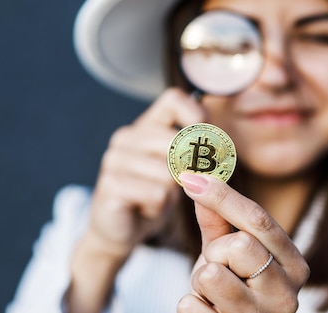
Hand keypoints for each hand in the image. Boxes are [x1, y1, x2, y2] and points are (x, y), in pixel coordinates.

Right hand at [86, 88, 205, 258]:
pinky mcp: (110, 185)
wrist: (122, 228)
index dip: (198, 118)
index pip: (174, 98)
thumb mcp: (179, 167)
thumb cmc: (156, 193)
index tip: (205, 145)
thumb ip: (195, 148)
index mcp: (146, 124)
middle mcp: (127, 136)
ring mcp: (114, 158)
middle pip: (177, 140)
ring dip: (172, 193)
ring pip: (169, 173)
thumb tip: (217, 140)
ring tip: (158, 197)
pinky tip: (147, 207)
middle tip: (182, 185)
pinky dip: (159, 206)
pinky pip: (157, 193)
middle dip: (190, 168)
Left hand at [177, 174, 309, 312]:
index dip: (223, 196)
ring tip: (212, 292)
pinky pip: (191, 306)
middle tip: (218, 266)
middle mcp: (286, 294)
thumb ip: (219, 221)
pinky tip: (207, 312)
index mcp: (293, 266)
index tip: (192, 179)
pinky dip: (191, 305)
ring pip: (212, 275)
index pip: (260, 221)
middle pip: (240, 245)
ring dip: (201, 280)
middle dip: (216, 252)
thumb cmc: (235, 292)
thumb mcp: (230, 255)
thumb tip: (200, 180)